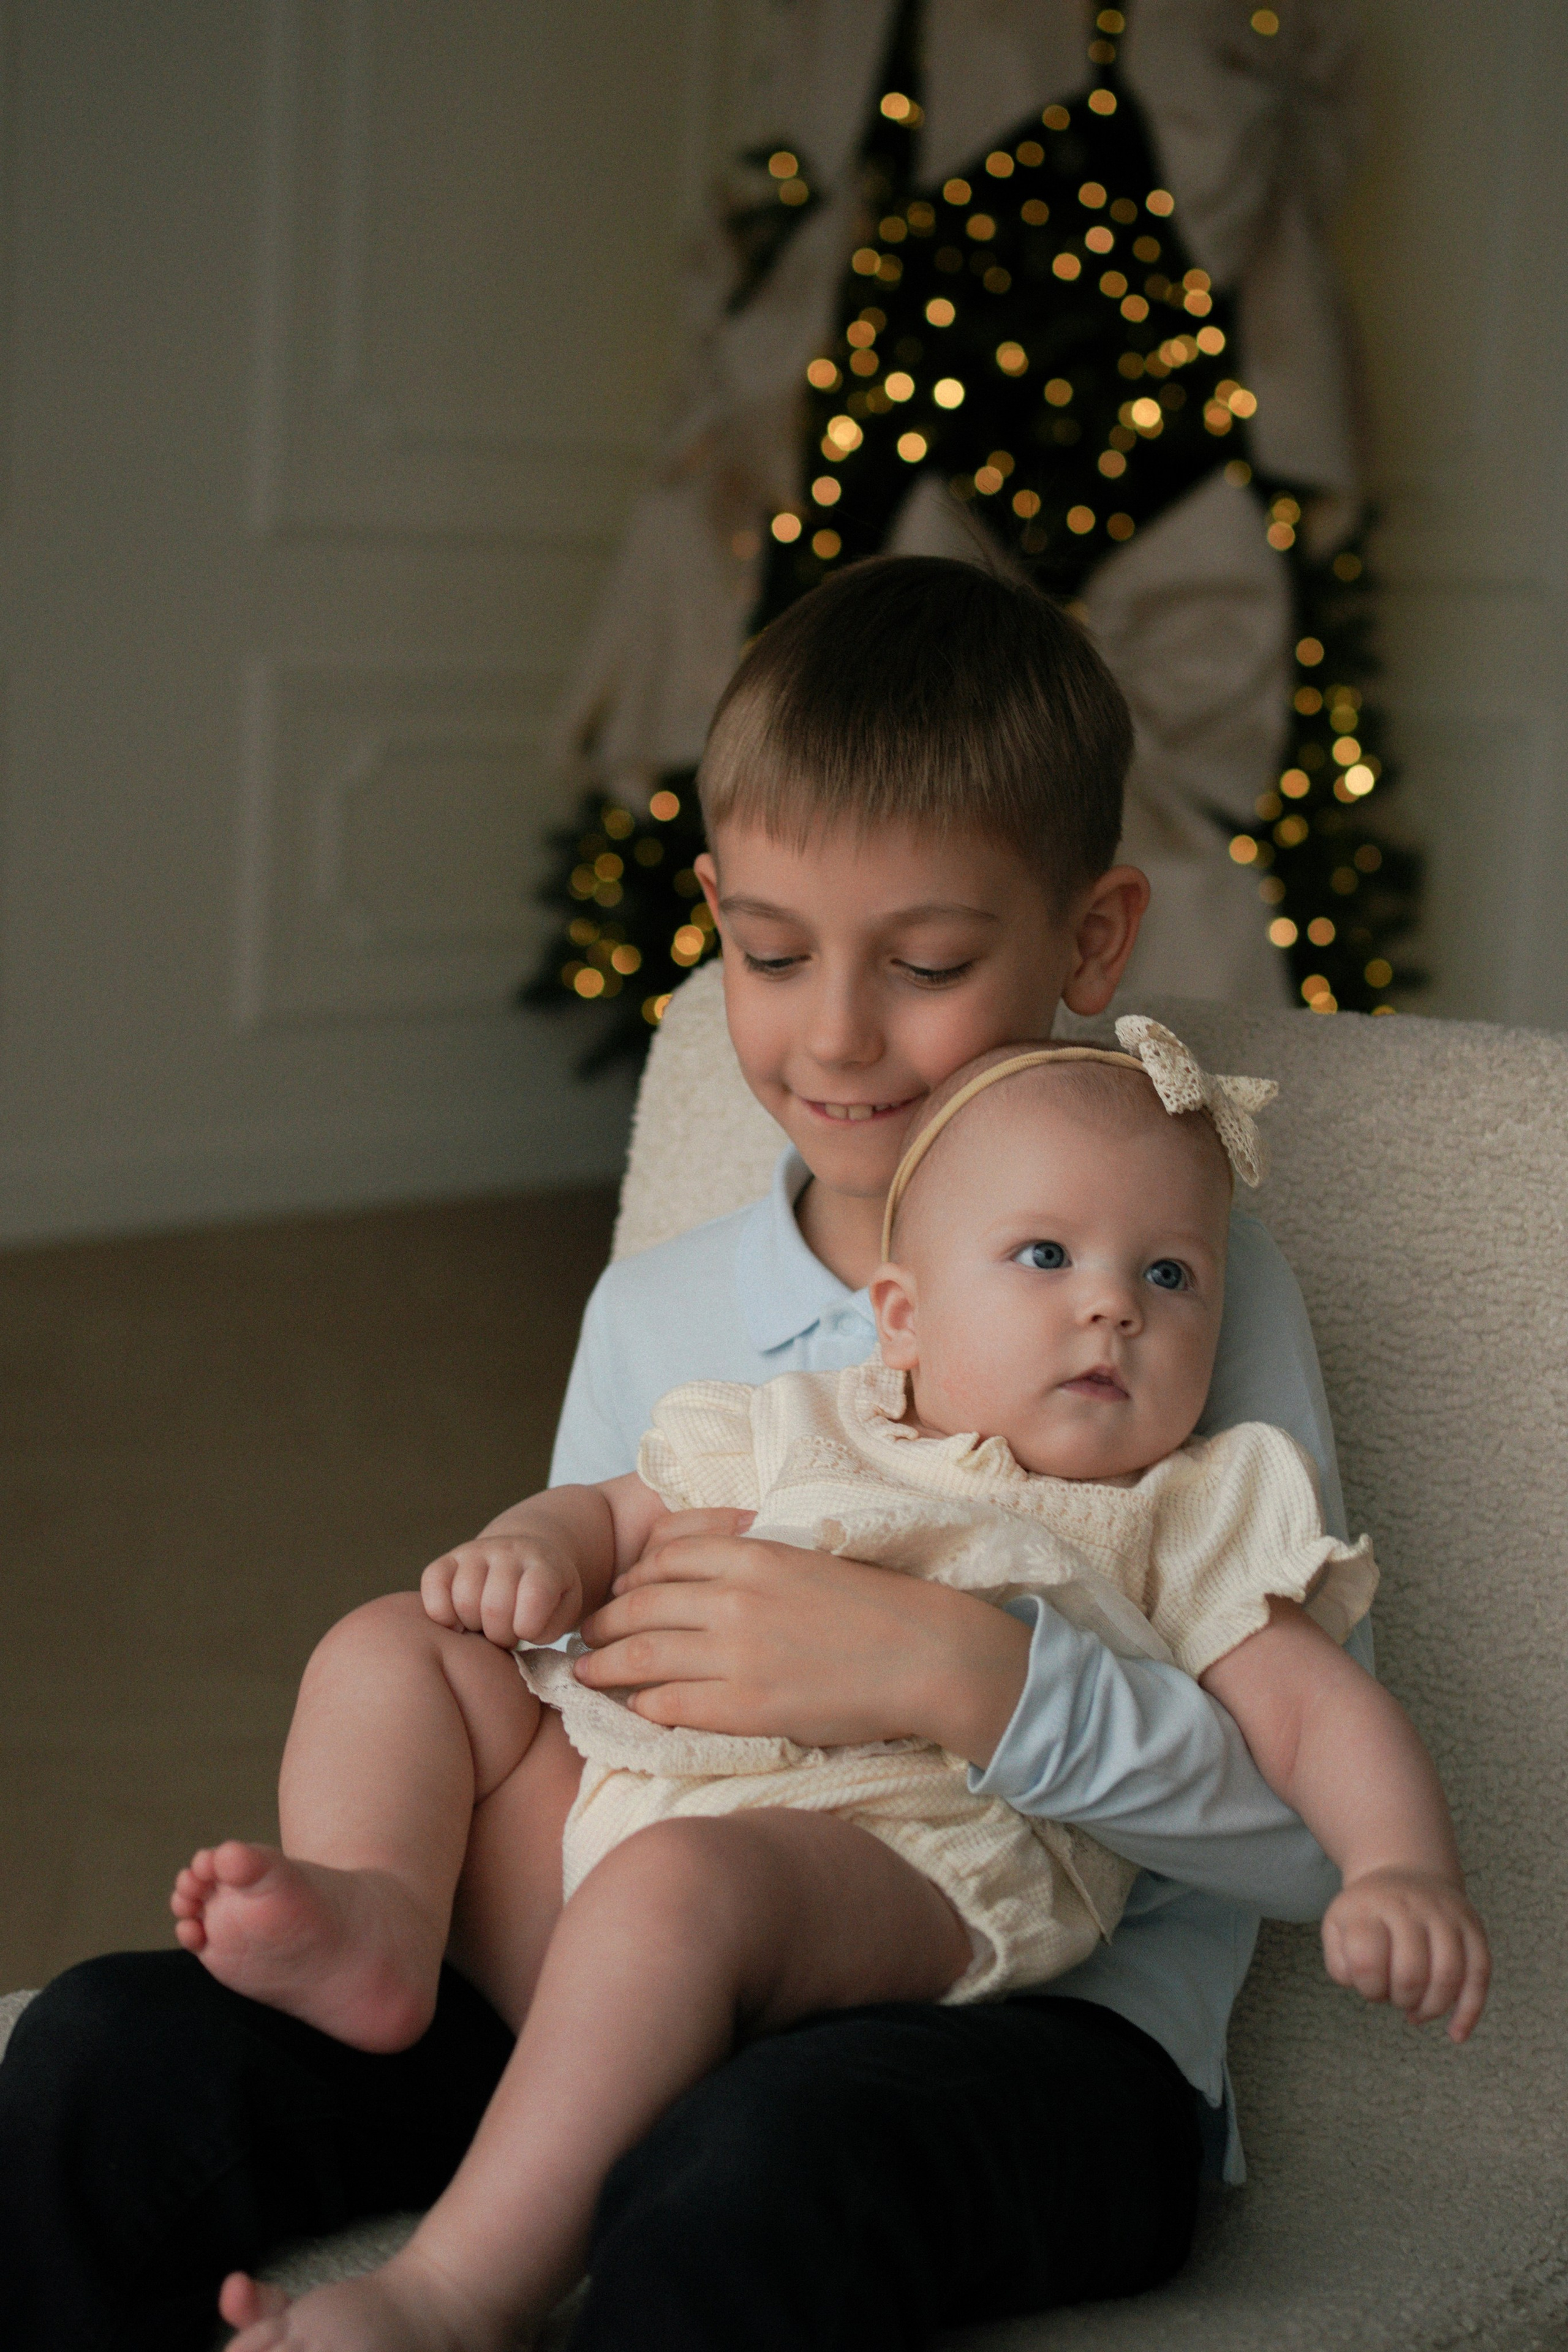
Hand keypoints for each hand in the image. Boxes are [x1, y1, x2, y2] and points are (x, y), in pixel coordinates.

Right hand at [421, 1534, 583, 1648]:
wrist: (526, 1556)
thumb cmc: (546, 1596)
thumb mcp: (565, 1610)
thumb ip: (550, 1627)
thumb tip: (521, 1633)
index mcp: (544, 1564)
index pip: (535, 1596)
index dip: (529, 1627)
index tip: (529, 1632)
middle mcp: (508, 1551)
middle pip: (495, 1607)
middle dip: (500, 1635)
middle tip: (506, 1634)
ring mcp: (475, 1552)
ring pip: (463, 1600)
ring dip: (473, 1627)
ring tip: (486, 1626)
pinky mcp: (447, 1559)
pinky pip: (432, 1583)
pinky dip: (440, 1613)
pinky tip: (457, 1622)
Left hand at [575, 1520, 1030, 1762]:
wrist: (923, 1653)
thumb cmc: (876, 1605)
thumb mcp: (808, 1557)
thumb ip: (756, 1558)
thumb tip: (714, 1562)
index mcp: (752, 1554)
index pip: (665, 1556)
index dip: (631, 1575)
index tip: (617, 1589)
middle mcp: (732, 1598)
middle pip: (640, 1603)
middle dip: (603, 1621)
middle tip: (585, 1634)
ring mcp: (735, 1654)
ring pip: (642, 1654)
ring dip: (604, 1664)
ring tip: (584, 1672)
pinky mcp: (745, 1706)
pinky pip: (672, 1704)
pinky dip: (643, 1704)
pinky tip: (632, 1708)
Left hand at [1322, 1867, 1490, 2041]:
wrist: (1405, 1869)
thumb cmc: (1369, 1912)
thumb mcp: (1338, 1927)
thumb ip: (1340, 1963)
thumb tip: (1362, 1987)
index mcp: (1371, 1907)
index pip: (1367, 1962)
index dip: (1368, 1989)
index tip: (1370, 1987)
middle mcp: (1411, 1907)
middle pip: (1411, 1974)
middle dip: (1401, 2000)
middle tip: (1395, 1997)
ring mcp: (1446, 1916)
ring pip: (1449, 1976)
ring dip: (1431, 2008)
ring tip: (1417, 2012)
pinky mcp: (1474, 1928)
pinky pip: (1480, 1975)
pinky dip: (1469, 2011)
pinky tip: (1455, 2035)